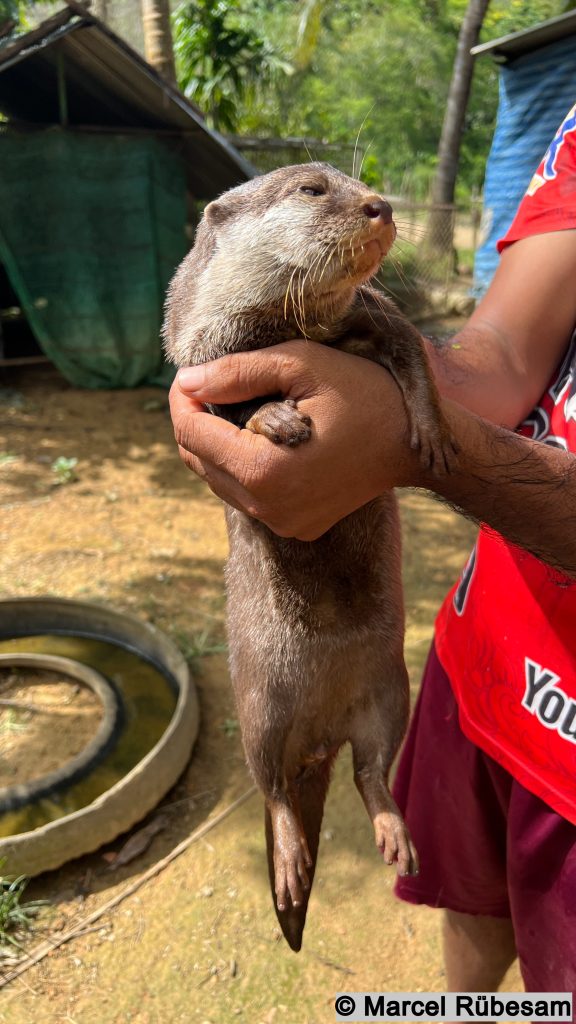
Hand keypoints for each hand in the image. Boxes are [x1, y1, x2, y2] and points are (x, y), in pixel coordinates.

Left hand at [169, 340, 417, 539]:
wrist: (414, 444)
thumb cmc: (364, 395)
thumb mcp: (302, 366)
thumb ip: (237, 372)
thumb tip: (186, 380)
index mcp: (263, 469)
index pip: (189, 432)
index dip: (181, 397)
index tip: (190, 372)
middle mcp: (265, 507)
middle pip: (197, 460)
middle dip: (196, 420)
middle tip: (213, 385)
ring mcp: (280, 523)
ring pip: (219, 480)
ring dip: (218, 443)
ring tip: (243, 408)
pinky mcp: (294, 527)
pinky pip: (247, 495)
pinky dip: (243, 465)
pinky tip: (267, 438)